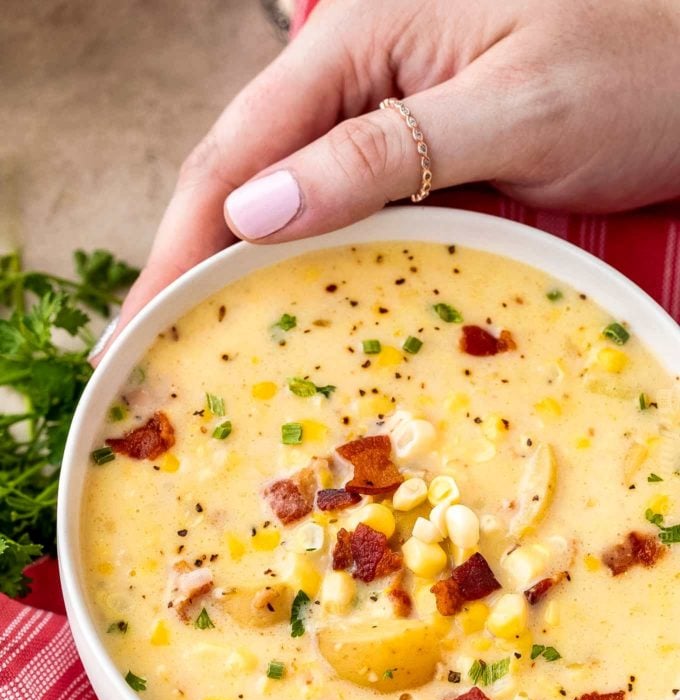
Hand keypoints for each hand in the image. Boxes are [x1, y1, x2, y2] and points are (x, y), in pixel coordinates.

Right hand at [98, 0, 679, 360]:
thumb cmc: (638, 69)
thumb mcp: (514, 107)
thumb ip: (384, 151)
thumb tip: (256, 211)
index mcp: (362, 36)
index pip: (239, 145)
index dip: (182, 236)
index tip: (146, 315)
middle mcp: (356, 67)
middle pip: (242, 167)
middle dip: (187, 255)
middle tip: (147, 341)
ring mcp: (383, 106)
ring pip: (281, 188)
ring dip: (231, 259)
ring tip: (190, 331)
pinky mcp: (412, 145)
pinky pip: (335, 201)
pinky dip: (297, 253)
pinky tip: (274, 293)